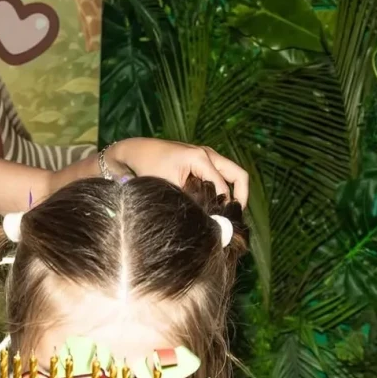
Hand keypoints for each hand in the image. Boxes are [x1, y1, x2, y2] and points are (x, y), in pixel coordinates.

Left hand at [108, 138, 248, 206]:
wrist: (135, 152)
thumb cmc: (147, 169)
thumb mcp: (167, 188)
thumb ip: (188, 200)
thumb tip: (205, 218)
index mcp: (200, 158)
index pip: (223, 188)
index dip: (223, 207)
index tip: (219, 225)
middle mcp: (208, 154)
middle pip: (239, 175)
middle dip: (241, 198)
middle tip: (235, 218)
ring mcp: (207, 154)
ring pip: (233, 174)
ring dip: (233, 193)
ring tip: (227, 214)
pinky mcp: (203, 159)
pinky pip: (223, 174)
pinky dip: (224, 189)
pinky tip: (215, 205)